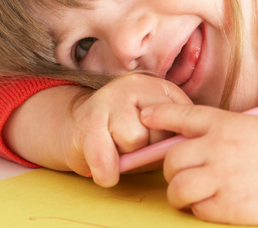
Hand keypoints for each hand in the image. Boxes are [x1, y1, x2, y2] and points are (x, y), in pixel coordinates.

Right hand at [65, 74, 191, 187]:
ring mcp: (108, 99)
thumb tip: (179, 149)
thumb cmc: (121, 135)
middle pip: (159, 129)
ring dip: (126, 156)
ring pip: (135, 139)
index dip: (172, 140)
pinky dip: (107, 173)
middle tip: (130, 145)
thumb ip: (172, 134)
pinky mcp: (88, 122)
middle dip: (148, 148)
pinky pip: (107, 159)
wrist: (74, 128)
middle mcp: (133, 85)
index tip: (157, 143)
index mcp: (155, 86)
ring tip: (115, 149)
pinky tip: (104, 167)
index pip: (182, 117)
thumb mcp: (154, 129)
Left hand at [141, 104, 257, 225]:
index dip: (157, 114)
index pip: (180, 116)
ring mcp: (223, 177)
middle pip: (171, 158)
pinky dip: (201, 210)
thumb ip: (226, 131)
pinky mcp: (231, 206)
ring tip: (191, 196)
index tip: (144, 115)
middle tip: (181, 176)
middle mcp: (218, 147)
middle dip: (171, 170)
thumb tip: (201, 140)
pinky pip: (198, 210)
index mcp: (226, 123)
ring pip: (177, 187)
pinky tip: (216, 206)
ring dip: (179, 194)